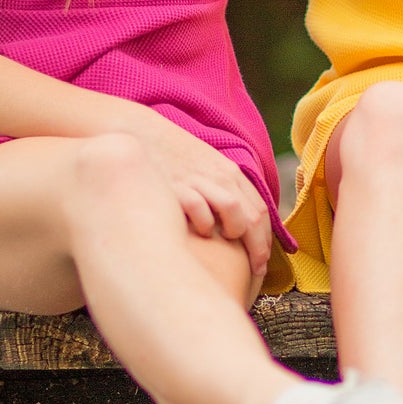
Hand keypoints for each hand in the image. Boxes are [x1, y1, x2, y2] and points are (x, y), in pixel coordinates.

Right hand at [138, 114, 273, 281]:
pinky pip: (201, 210)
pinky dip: (205, 225)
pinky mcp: (177, 187)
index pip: (261, 210)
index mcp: (229, 172)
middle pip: (253, 216)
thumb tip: (237, 223)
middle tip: (257, 270)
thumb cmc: (169, 157)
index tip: (263, 262)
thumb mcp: (203, 166)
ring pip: (235, 211)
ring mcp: (199, 181)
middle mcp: (220, 176)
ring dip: (236, 233)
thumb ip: (221, 189)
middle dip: (258, 248)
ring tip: (228, 244)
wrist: (136, 133)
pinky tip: (199, 233)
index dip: (266, 240)